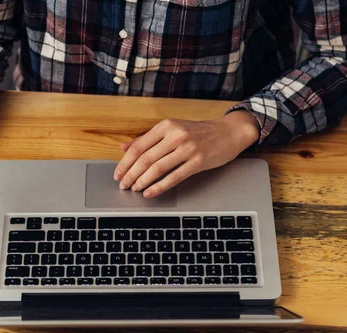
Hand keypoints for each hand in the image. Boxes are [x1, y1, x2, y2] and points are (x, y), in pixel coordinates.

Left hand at [114, 110, 259, 197]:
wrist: (229, 132)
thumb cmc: (200, 132)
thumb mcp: (172, 129)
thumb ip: (148, 138)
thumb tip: (123, 147)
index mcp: (166, 126)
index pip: (138, 146)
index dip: (125, 162)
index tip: (117, 174)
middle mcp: (176, 135)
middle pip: (145, 158)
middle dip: (131, 174)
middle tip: (123, 185)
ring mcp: (188, 148)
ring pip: (158, 168)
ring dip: (142, 181)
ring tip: (135, 189)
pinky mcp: (198, 162)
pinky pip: (174, 177)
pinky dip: (159, 187)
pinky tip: (150, 192)